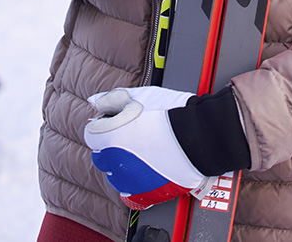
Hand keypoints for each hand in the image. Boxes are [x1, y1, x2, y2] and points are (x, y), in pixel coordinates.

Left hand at [84, 86, 215, 209]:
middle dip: (111, 145)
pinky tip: (145, 172)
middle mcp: (115, 162)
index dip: (105, 125)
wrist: (200, 135)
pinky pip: (130, 195)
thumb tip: (95, 102)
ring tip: (143, 151)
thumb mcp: (138, 96)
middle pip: (101, 156)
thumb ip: (111, 99)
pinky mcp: (145, 194)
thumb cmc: (171, 113)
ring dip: (123, 165)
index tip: (117, 121)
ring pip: (115, 176)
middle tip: (132, 135)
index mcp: (110, 137)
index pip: (92, 134)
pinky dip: (134, 185)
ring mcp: (130, 181)